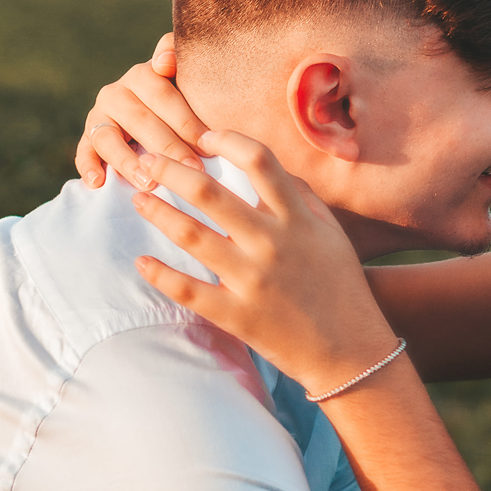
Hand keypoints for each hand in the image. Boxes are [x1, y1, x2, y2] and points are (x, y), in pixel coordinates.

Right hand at [75, 33, 208, 187]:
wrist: (162, 116)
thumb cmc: (186, 97)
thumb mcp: (188, 76)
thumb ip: (176, 54)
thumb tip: (163, 62)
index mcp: (143, 75)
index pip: (162, 95)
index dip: (185, 120)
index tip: (206, 144)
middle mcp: (117, 92)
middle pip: (140, 120)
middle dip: (168, 147)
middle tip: (192, 170)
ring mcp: (99, 116)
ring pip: (108, 137)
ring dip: (128, 161)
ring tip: (149, 182)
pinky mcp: (88, 139)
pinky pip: (84, 152)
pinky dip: (88, 167)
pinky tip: (98, 183)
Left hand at [131, 138, 399, 396]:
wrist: (351, 351)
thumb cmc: (340, 285)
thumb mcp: (330, 232)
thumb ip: (300, 195)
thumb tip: (266, 165)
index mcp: (297, 218)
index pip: (258, 160)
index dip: (226, 140)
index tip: (202, 138)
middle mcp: (273, 244)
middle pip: (209, 192)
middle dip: (170, 170)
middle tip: (149, 161)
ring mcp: (253, 281)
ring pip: (191, 236)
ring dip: (157, 212)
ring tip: (139, 199)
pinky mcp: (238, 316)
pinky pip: (189, 291)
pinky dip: (160, 274)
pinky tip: (141, 261)